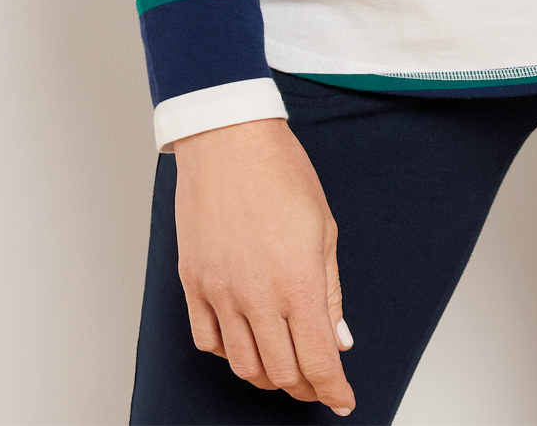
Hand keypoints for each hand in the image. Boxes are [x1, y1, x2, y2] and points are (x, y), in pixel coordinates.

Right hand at [174, 119, 354, 413]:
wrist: (229, 137)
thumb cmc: (281, 171)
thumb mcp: (324, 228)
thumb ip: (330, 291)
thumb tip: (339, 340)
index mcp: (298, 281)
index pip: (318, 360)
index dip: (332, 389)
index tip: (342, 400)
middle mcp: (257, 295)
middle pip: (281, 372)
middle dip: (305, 386)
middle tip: (318, 383)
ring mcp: (221, 292)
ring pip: (242, 365)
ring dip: (268, 375)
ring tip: (284, 366)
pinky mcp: (193, 283)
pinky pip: (208, 341)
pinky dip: (229, 352)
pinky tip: (244, 341)